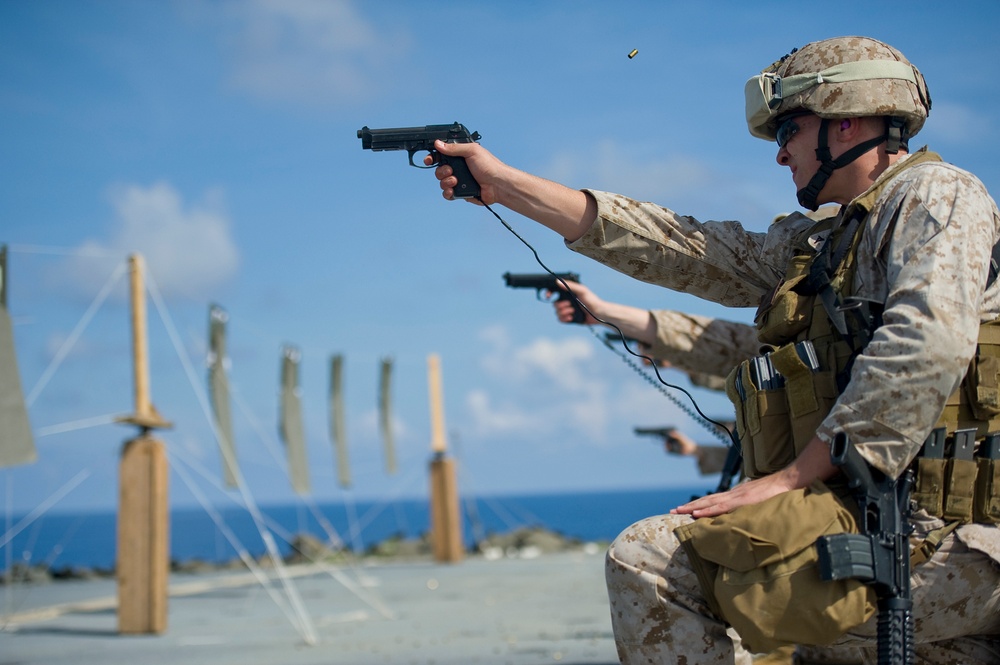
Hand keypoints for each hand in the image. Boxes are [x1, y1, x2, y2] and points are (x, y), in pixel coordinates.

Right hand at [425, 140, 502, 204]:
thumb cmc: (489, 166)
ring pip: (441, 182)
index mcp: (460, 156)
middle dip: (441, 171)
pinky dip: (448, 192)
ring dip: (445, 181)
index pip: (441, 155)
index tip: (429, 160)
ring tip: (455, 181)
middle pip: (439, 169)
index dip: (433, 157)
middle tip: (450, 170)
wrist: (497, 185)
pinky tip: (453, 190)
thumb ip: (454, 148)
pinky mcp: (460, 192)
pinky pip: (447, 193)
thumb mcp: (471, 151)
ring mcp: (458, 180)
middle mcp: (458, 168)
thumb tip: (438, 143)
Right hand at [546, 280, 600, 324]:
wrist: (598, 314)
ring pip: (557, 312)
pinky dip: (565, 318)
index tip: (548, 296)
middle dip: (561, 305)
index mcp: (568, 292)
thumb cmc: (592, 300)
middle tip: (570, 305)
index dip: (549, 293)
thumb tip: (558, 282)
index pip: (554, 291)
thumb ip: (570, 286)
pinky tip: (571, 317)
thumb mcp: (582, 290)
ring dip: (564, 312)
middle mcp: (566, 300)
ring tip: (573, 312)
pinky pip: (560, 319)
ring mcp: (567, 309)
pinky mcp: (569, 318)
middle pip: (554, 303)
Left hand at [671, 472, 793, 517]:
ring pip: (709, 503)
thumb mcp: (761, 502)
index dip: (698, 505)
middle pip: (706, 501)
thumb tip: (744, 518)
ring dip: (692, 507)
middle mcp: (733, 494)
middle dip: (688, 506)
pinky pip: (721, 507)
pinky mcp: (742, 500)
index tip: (684, 510)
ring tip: (678, 511)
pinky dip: (707, 511)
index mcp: (736, 495)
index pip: (713, 501)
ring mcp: (737, 496)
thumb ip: (751, 508)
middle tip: (672, 511)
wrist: (789, 480)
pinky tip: (696, 514)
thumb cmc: (778, 492)